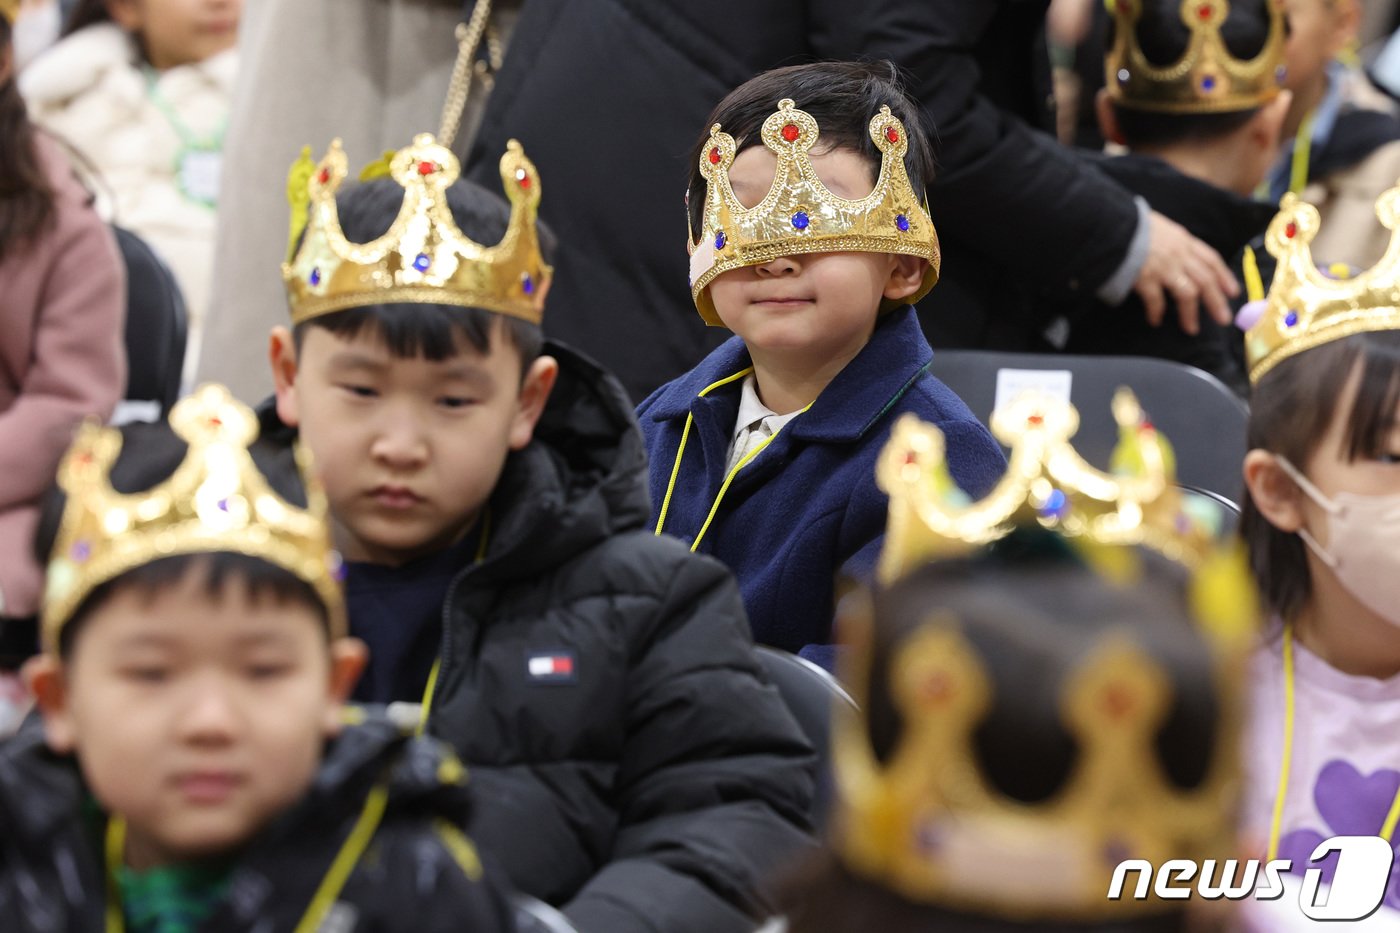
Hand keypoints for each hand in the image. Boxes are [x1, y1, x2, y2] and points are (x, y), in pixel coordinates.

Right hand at [1134, 211, 1238, 335]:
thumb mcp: (1160, 227)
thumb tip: (1178, 256)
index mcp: (1183, 240)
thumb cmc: (1132, 225)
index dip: (1224, 277)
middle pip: (1206, 280)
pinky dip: (1157, 312)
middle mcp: (1179, 254)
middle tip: (1223, 319)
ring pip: (1188, 293)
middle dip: (1216, 301)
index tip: (1233, 292)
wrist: (1111, 225)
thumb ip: (1172, 241)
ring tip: (1191, 329)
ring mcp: (1163, 267)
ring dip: (1190, 313)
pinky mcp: (1145, 278)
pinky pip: (1157, 300)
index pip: (1211, 259)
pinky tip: (1155, 321)